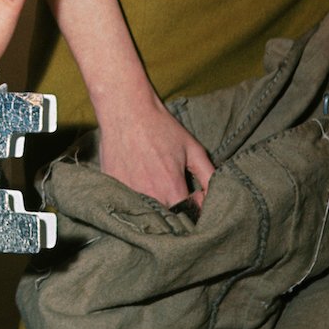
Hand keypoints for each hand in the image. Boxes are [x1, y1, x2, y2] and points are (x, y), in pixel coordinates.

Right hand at [96, 82, 213, 208]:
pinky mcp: (111, 185)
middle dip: (175, 212)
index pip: (188, 217)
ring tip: (154, 184)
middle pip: (166, 219)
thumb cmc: (160, 128)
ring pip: (145, 212)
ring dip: (153, 205)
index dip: (194, 210)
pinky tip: (136, 177)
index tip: (193, 197)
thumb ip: (209, 177)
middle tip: (173, 192)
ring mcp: (126, 191)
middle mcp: (149, 195)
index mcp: (171, 189)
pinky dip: (133, 196)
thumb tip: (217, 198)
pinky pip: (125, 200)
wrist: (125, 110)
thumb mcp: (193, 150)